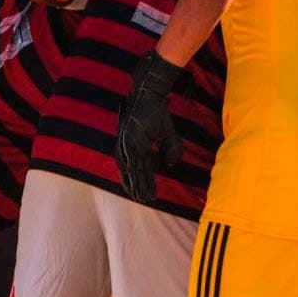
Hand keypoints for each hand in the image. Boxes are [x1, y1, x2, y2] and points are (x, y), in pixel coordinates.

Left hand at [115, 51, 184, 203]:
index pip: (142, 168)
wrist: (151, 96)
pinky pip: (131, 161)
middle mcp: (128, 147)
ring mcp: (126, 144)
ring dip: (137, 185)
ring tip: (142, 198)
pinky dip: (135, 175)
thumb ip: (171, 149)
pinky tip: (138, 184)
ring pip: (131, 170)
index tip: (151, 195)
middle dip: (139, 187)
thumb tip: (171, 164)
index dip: (147, 181)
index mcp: (136, 146)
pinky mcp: (127, 141)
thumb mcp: (168, 134)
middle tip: (144, 200)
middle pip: (134, 172)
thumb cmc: (157, 113)